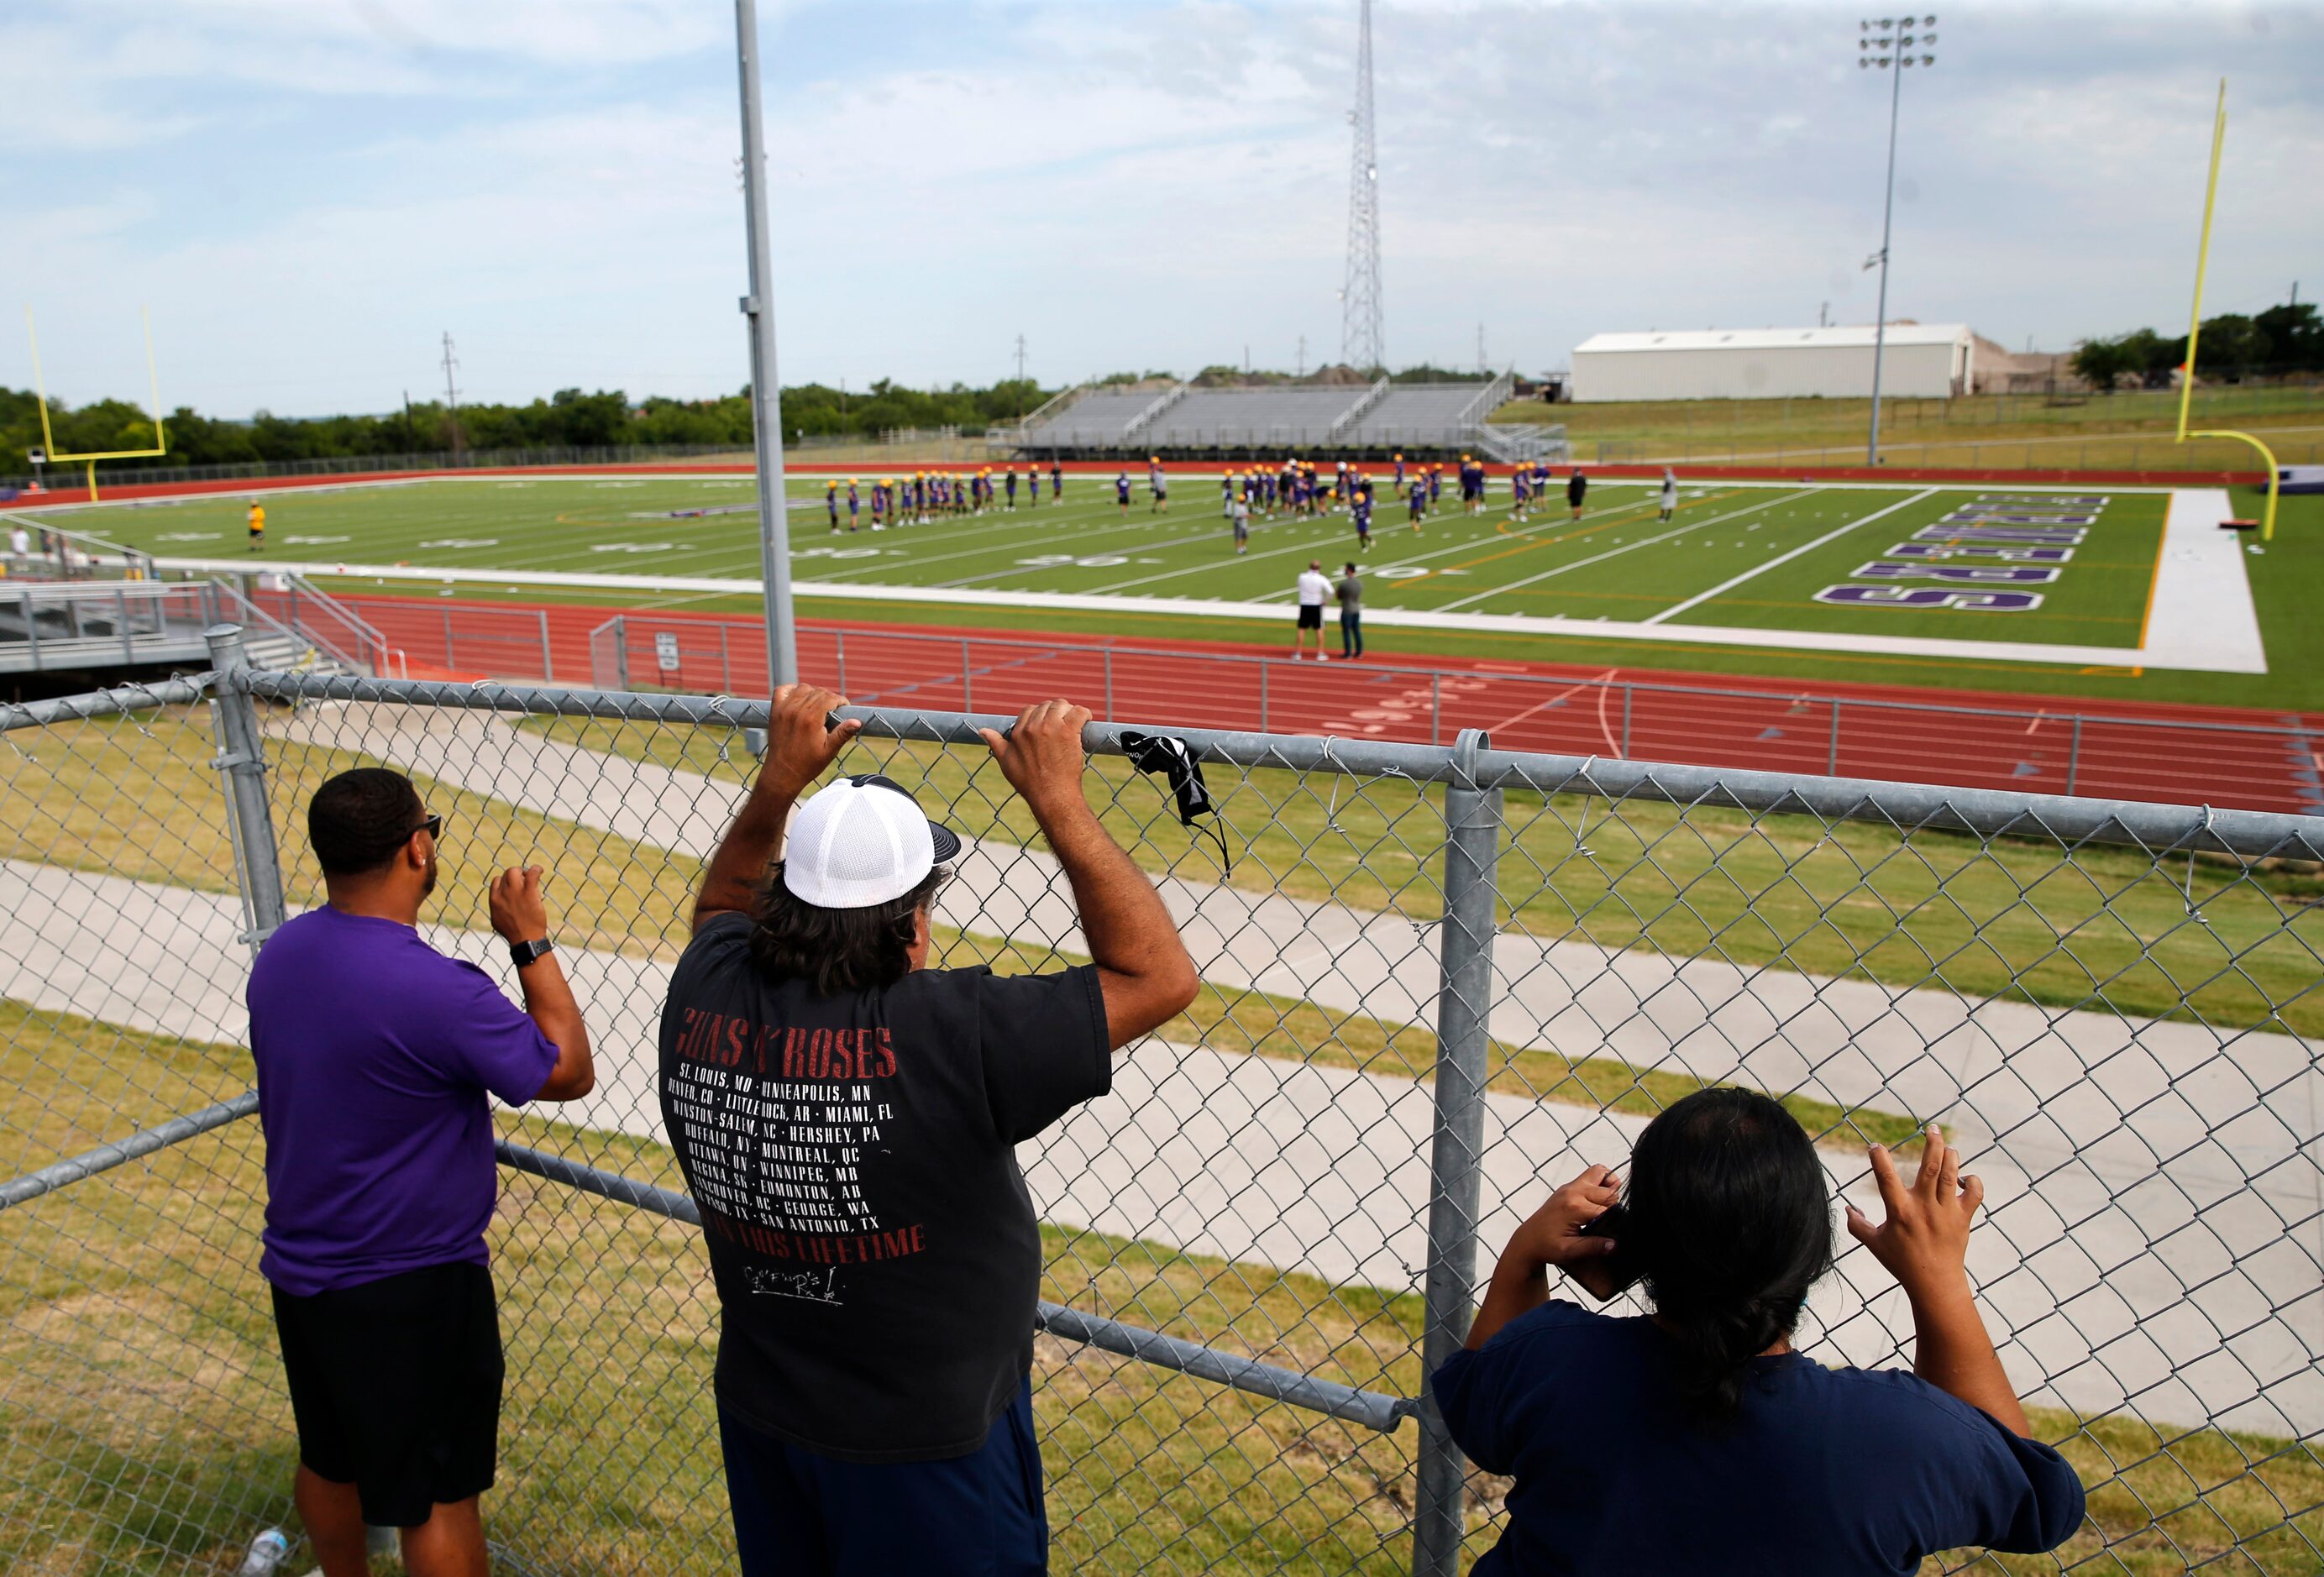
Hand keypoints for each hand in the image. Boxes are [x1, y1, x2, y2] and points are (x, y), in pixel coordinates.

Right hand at [489, 865, 549, 943]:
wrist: (525, 939)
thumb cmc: (513, 933)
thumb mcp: (497, 920)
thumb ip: (497, 909)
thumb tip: (498, 905)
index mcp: (494, 900)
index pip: (497, 880)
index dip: (506, 880)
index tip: (515, 885)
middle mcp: (502, 894)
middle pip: (507, 873)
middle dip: (516, 874)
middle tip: (525, 880)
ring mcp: (514, 892)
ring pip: (515, 871)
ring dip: (524, 871)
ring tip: (531, 877)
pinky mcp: (528, 893)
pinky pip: (532, 874)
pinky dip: (536, 869)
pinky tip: (539, 871)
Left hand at [761, 683, 859, 798]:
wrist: (782, 773)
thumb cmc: (808, 765)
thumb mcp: (829, 751)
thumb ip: (842, 734)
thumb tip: (858, 721)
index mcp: (811, 719)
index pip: (830, 697)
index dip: (841, 701)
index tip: (845, 708)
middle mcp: (797, 710)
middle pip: (818, 692)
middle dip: (830, 698)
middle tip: (833, 711)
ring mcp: (784, 709)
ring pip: (803, 688)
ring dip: (813, 693)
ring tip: (818, 706)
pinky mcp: (775, 711)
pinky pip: (782, 690)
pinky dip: (792, 690)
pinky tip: (799, 699)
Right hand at [978, 699, 1091, 817]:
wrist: (1051, 796)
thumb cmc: (1029, 783)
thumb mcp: (1006, 762)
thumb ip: (996, 743)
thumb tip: (983, 731)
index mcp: (1018, 732)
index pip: (1029, 710)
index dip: (1039, 715)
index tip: (1048, 724)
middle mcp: (1033, 727)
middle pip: (1047, 705)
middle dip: (1055, 712)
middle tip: (1064, 723)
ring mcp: (1051, 728)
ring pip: (1062, 705)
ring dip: (1069, 711)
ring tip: (1075, 721)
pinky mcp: (1069, 732)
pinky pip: (1079, 712)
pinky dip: (1084, 713)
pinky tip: (1087, 720)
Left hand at [1510, 1165, 1622, 1283]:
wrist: (1527, 1241)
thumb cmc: (1545, 1247)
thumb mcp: (1569, 1250)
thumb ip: (1592, 1247)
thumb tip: (1615, 1244)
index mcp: (1574, 1207)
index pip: (1608, 1209)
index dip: (1614, 1222)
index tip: (1612, 1232)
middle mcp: (1573, 1192)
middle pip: (1608, 1190)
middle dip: (1614, 1205)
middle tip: (1606, 1222)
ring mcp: (1570, 1187)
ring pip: (1601, 1173)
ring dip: (1608, 1187)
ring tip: (1606, 1207)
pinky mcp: (1568, 1187)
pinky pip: (1591, 1174)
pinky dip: (1600, 1182)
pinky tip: (1598, 1201)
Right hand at [1845, 1123, 1981, 1303]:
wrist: (1936, 1284)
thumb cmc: (1902, 1264)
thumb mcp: (1875, 1245)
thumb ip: (1857, 1225)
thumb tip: (1846, 1208)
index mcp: (1900, 1212)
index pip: (1886, 1179)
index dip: (1879, 1159)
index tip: (1875, 1146)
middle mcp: (1924, 1209)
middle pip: (1931, 1168)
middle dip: (1933, 1144)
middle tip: (1931, 1128)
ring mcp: (1947, 1212)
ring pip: (1952, 1175)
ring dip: (1952, 1156)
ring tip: (1947, 1145)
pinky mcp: (1964, 1218)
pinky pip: (1975, 1193)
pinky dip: (1973, 1181)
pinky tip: (1963, 1178)